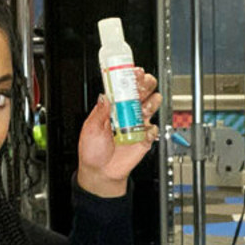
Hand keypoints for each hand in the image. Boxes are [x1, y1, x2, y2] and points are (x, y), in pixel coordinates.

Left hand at [77, 68, 161, 189]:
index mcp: (113, 107)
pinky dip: (151, 128)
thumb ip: (99, 112)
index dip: (130, 77)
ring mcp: (137, 123)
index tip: (134, 72)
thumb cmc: (93, 151)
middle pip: (143, 91)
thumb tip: (105, 96)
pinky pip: (153, 128)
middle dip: (146, 84)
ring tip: (143, 108)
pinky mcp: (144, 138)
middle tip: (142, 85)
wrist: (101, 172)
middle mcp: (127, 112)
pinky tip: (143, 131)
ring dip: (151, 102)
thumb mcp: (90, 129)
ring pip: (152, 104)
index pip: (124, 86)